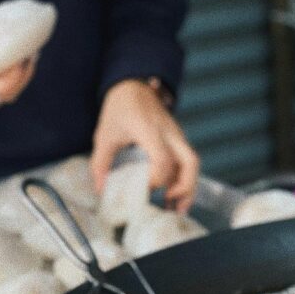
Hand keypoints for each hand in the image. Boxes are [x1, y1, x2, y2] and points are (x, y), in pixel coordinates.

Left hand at [91, 79, 199, 212]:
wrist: (134, 85)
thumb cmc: (119, 109)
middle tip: (171, 204)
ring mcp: (177, 136)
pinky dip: (184, 180)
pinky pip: (187, 162)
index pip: (163, 158)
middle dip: (185, 187)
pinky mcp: (179, 140)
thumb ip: (101, 163)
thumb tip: (101, 190)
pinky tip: (173, 196)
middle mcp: (168, 133)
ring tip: (177, 208)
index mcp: (148, 129)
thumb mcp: (104, 135)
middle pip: (190, 162)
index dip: (157, 178)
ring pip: (193, 164)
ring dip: (189, 187)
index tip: (146, 189)